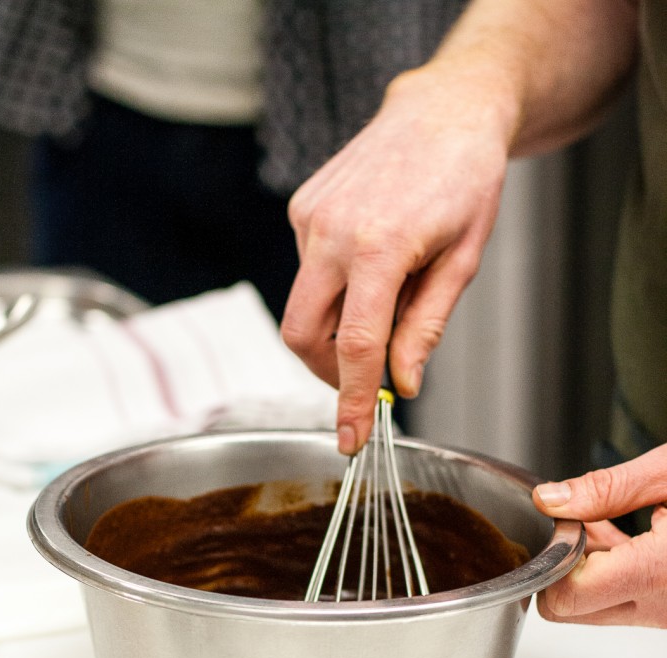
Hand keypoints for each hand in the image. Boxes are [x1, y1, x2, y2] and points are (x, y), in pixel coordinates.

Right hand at [280, 62, 513, 453]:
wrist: (443, 109)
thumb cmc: (465, 179)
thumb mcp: (462, 261)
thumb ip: (425, 327)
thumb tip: (405, 383)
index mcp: (380, 247)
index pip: (357, 347)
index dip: (352, 401)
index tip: (351, 439)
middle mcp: (332, 231)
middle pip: (303, 334)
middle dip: (327, 372)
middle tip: (364, 383)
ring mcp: (310, 216)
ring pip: (304, 305)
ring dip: (337, 324)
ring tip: (386, 296)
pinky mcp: (302, 207)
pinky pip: (308, 271)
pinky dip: (335, 288)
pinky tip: (372, 261)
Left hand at [532, 444, 666, 627]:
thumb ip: (608, 488)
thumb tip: (550, 499)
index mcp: (657, 572)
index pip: (565, 598)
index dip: (551, 560)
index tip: (559, 527)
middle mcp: (661, 606)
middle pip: (570, 610)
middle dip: (562, 565)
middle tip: (580, 524)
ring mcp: (665, 614)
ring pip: (594, 609)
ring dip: (587, 570)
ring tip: (606, 526)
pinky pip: (622, 602)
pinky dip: (611, 574)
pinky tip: (622, 539)